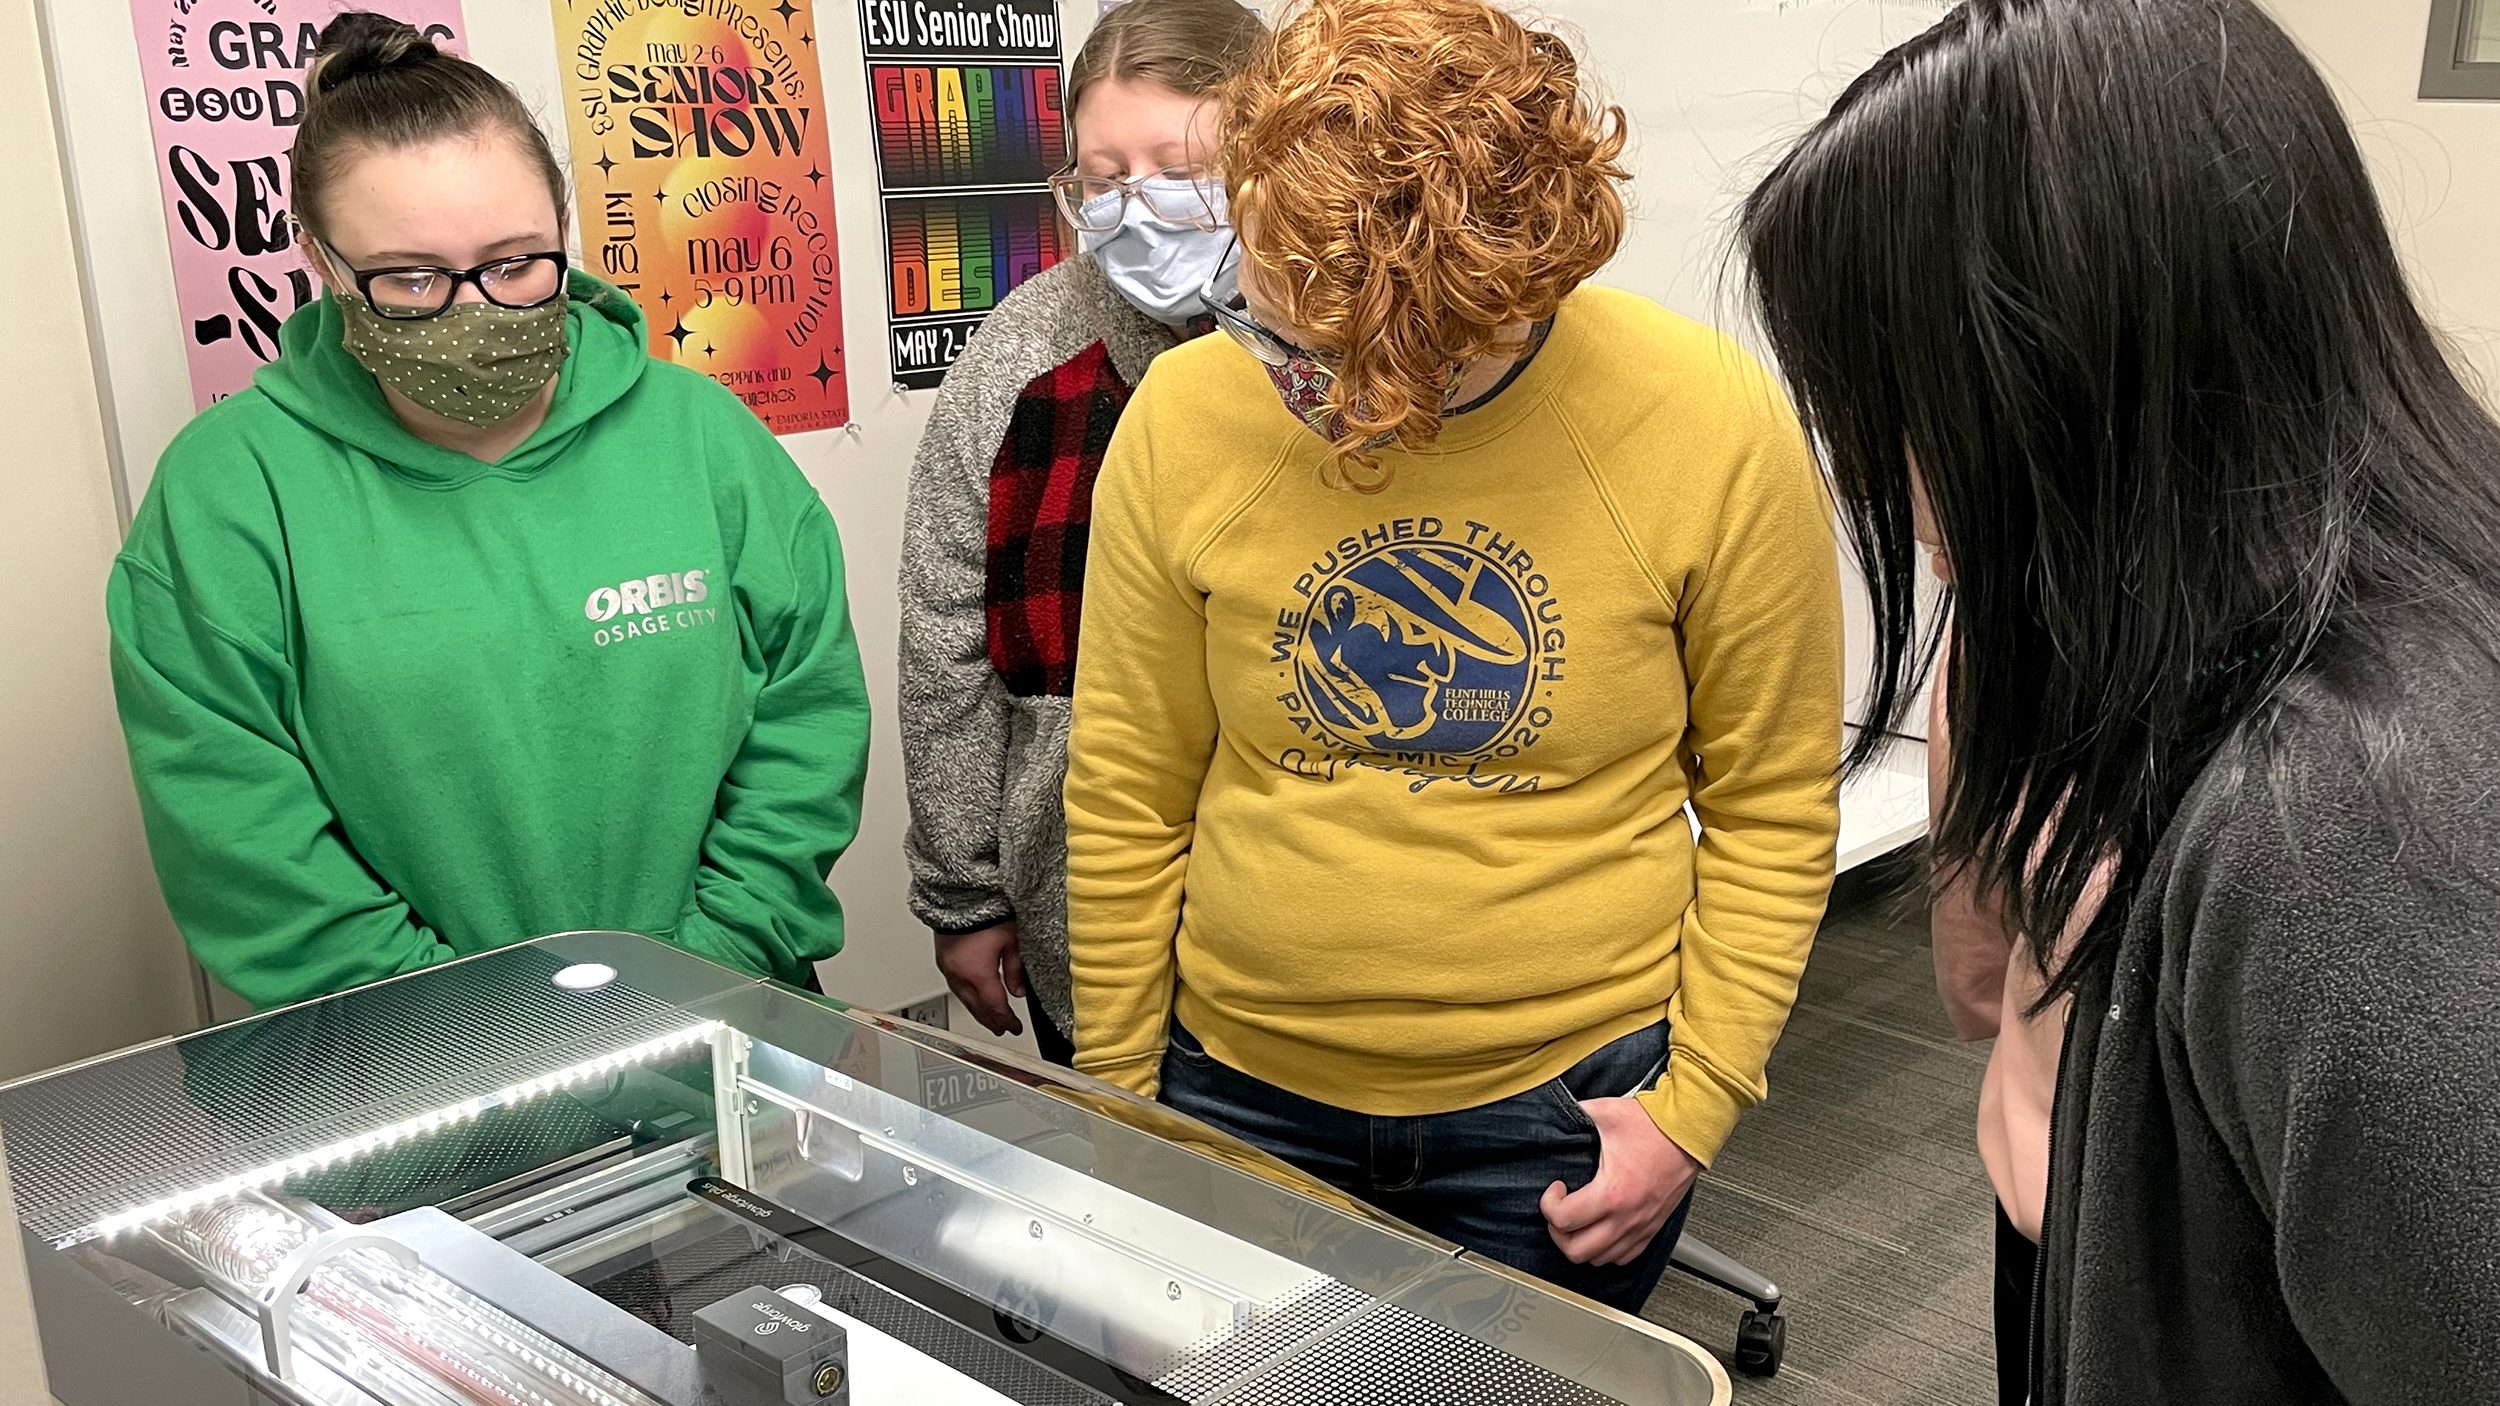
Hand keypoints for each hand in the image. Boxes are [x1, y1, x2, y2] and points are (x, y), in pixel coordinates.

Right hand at [934, 921, 1025, 1036]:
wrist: (958, 895)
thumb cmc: (984, 911)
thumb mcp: (1011, 939)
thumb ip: (1015, 969)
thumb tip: (1018, 991)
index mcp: (977, 973)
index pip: (995, 1006)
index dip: (1006, 1020)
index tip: (1015, 1027)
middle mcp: (959, 975)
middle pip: (977, 1007)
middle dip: (992, 1021)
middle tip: (1003, 1029)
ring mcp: (948, 968)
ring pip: (964, 999)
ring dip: (978, 1012)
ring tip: (989, 1020)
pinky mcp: (943, 960)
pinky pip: (955, 987)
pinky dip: (966, 998)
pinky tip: (972, 999)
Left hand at [1540, 1097, 1702, 1266]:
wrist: (1689, 1132)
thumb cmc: (1655, 1126)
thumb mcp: (1606, 1113)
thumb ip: (1576, 1114)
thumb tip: (1559, 1115)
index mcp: (1612, 1192)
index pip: (1563, 1219)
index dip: (1548, 1205)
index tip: (1555, 1190)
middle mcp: (1626, 1216)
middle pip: (1577, 1251)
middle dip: (1559, 1232)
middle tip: (1560, 1211)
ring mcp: (1641, 1225)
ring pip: (1601, 1259)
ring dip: (1582, 1243)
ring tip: (1578, 1222)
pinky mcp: (1652, 1227)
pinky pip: (1625, 1257)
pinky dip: (1608, 1251)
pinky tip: (1601, 1231)